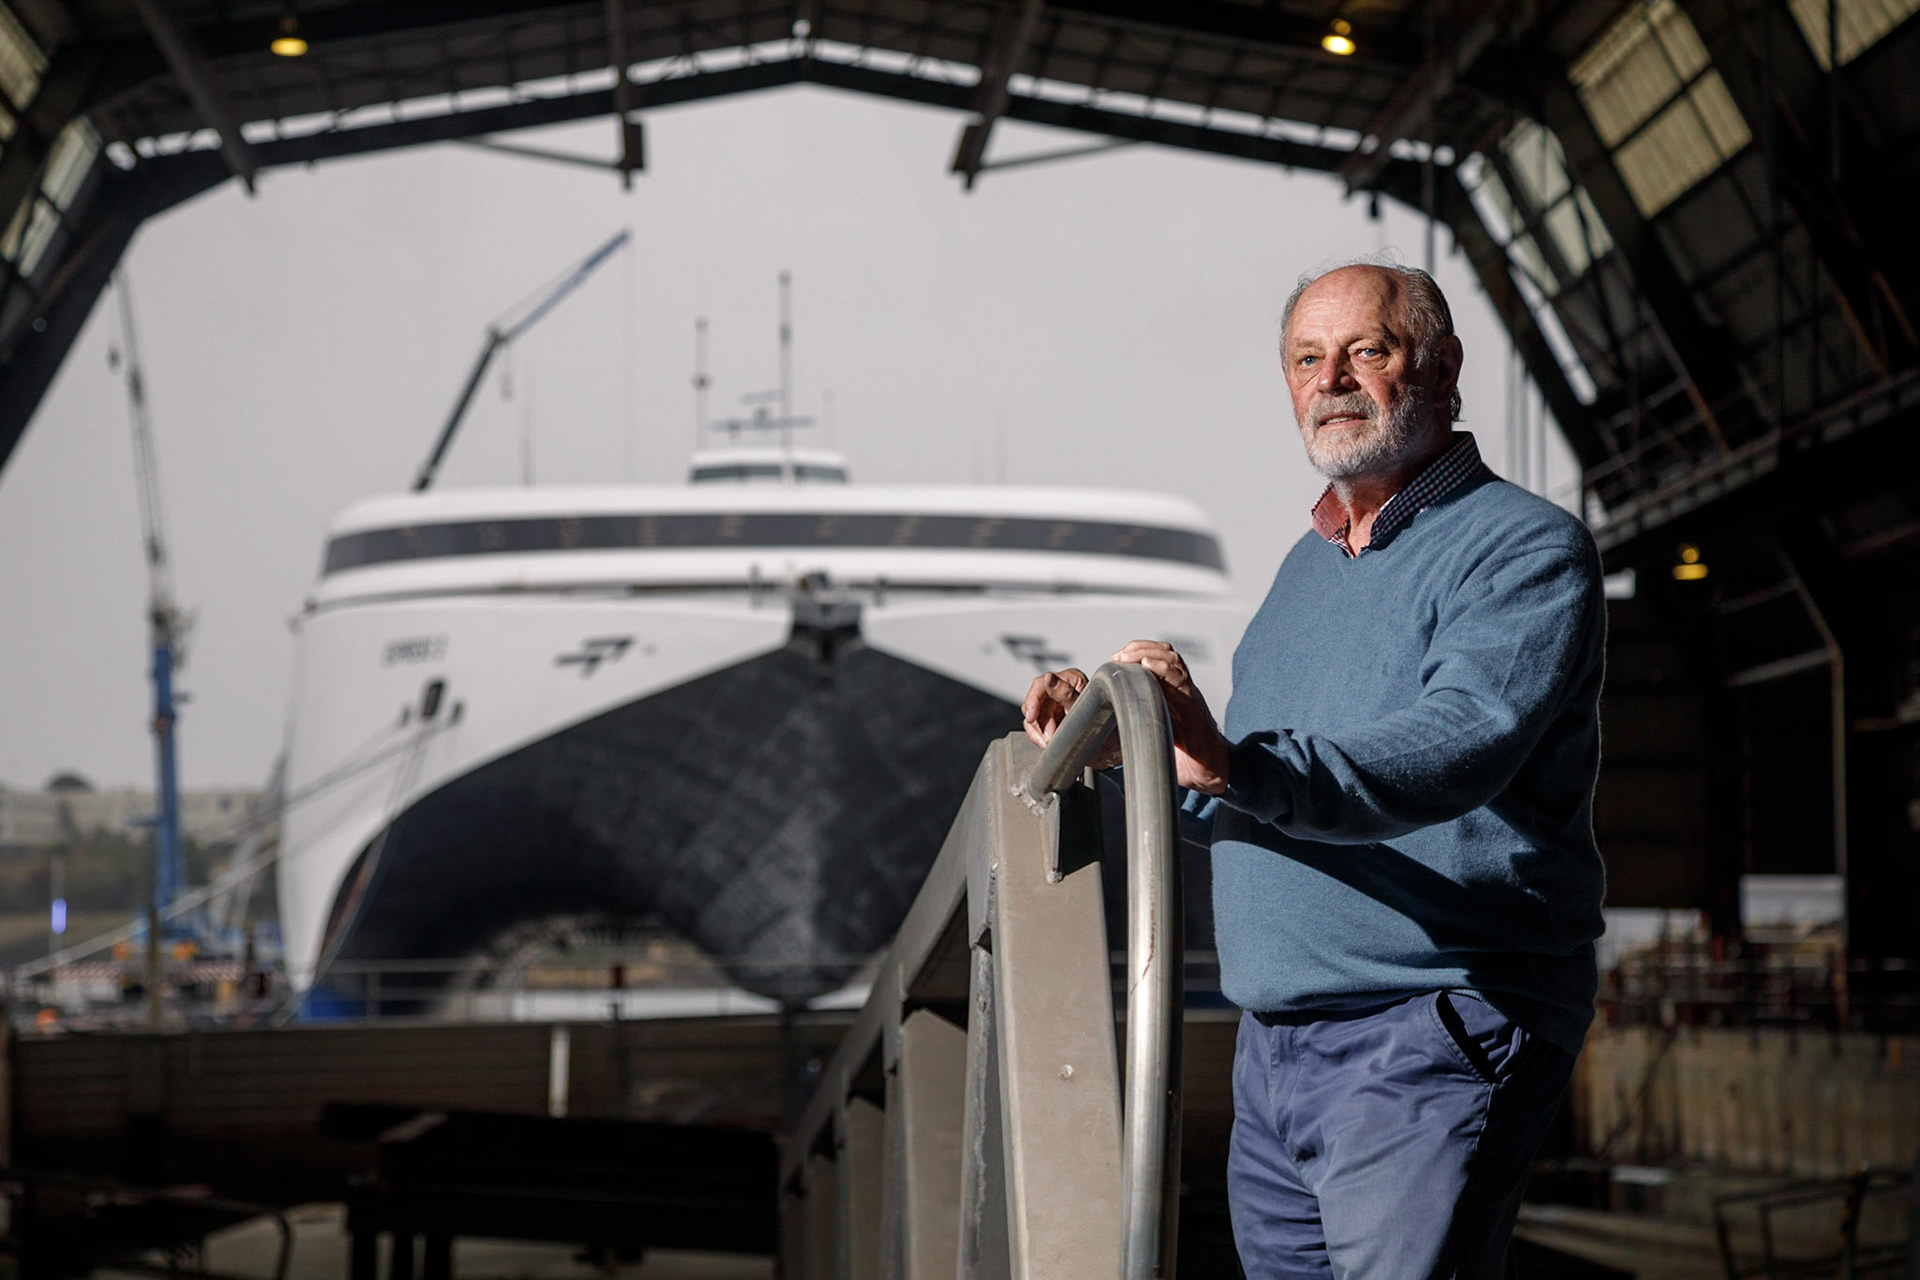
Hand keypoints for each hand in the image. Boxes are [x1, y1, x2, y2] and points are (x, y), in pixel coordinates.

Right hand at [1020, 667, 1121, 767]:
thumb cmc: (1102, 724)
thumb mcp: (1082, 709)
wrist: (1111, 747)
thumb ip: (1065, 693)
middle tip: (1049, 737)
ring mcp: (1055, 704)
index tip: (1030, 717)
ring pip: (1033, 716)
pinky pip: (1035, 726)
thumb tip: (1048, 678)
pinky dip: (1038, 736)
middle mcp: (1061, 688)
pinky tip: (1047, 742)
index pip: (1041, 684)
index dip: (1032, 700)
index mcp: (1071, 679)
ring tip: (1051, 741)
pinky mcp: (1051, 718)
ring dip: (1039, 731)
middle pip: (1034, 702)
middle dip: (1038, 722)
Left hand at [1109, 640, 1230, 793]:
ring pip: (1174, 662)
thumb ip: (1138, 719)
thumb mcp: (1156, 729)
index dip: (1137, 650)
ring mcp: (1189, 696)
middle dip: (1140, 648)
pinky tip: (1149, 666)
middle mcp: (1182, 689)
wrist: (1210, 768)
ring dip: (1150, 654)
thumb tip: (1106, 721)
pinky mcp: (1195, 708)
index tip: (1116, 657)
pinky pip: (1183, 682)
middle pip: (1165, 653)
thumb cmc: (1183, 752)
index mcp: (1172, 691)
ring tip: (1130, 658)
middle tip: (1118, 657)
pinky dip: (1165, 670)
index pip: (1157, 657)